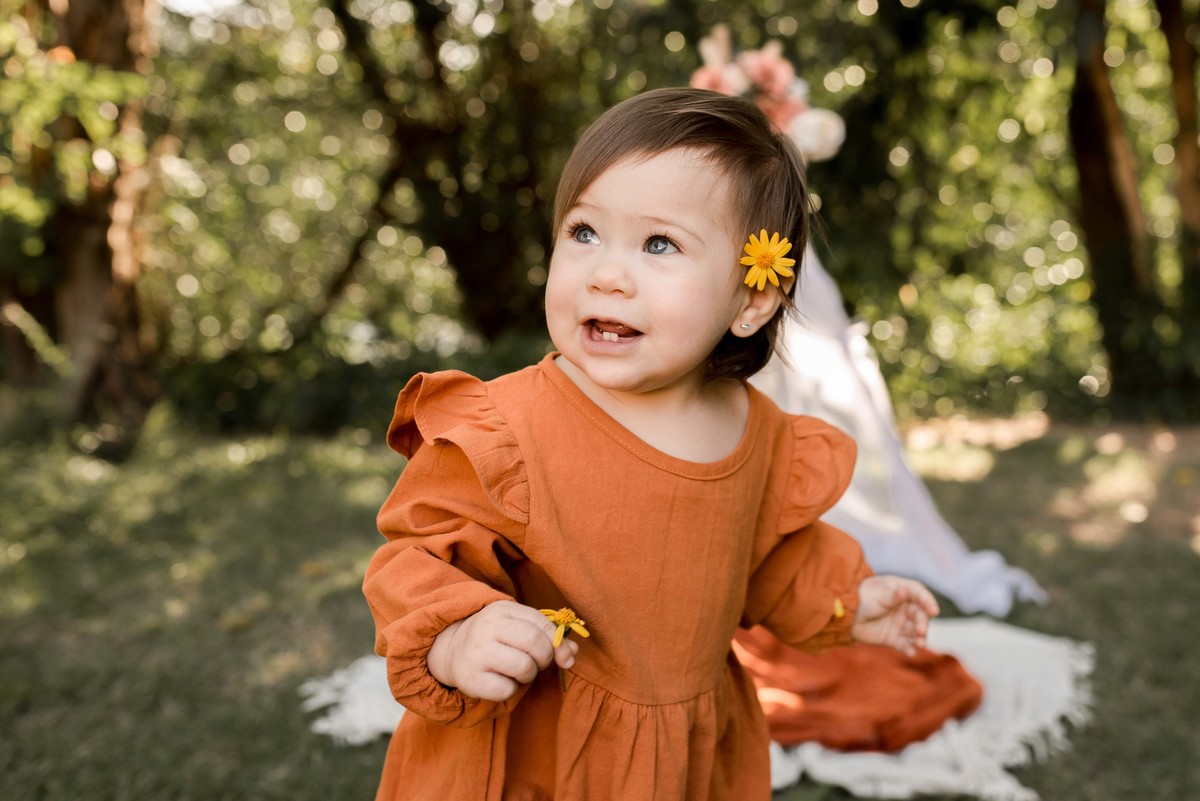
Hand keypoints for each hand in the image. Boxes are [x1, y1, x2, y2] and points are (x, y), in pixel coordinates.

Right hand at [426, 600, 579, 701]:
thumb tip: (573, 652)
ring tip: (517, 672)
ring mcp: (477, 652)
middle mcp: (488, 627)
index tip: (564, 656)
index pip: (542, 624)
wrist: (452, 651)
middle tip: (536, 664)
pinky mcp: (471, 678)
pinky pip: (507, 690)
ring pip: (524, 667)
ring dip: (528, 675)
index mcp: (502, 610)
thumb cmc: (495, 639)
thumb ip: (547, 636)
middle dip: (545, 659)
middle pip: (535, 644)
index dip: (559, 643)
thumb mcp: (518, 628)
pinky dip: (511, 690)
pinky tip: (500, 681)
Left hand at [850, 576, 939, 656]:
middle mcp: (906, 608)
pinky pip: (905, 645)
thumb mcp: (878, 593)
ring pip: (915, 633)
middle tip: (920, 631)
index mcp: (905, 591)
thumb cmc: (863, 596)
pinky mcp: (894, 639)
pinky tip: (911, 652)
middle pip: (920, 616)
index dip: (928, 603)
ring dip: (920, 639)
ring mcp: (901, 624)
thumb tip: (903, 592)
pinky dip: (909, 649)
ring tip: (919, 644)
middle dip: (922, 624)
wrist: (845, 612)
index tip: (934, 611)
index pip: (920, 596)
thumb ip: (892, 595)